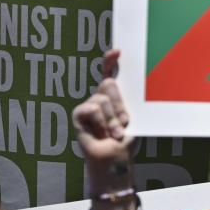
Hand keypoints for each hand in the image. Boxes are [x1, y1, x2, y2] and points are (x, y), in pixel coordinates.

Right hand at [74, 50, 133, 166]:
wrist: (115, 158)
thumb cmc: (126, 141)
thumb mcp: (131, 117)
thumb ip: (123, 100)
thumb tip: (113, 82)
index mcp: (115, 97)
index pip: (110, 73)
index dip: (110, 60)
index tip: (117, 51)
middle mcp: (100, 98)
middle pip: (109, 83)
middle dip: (120, 104)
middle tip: (124, 123)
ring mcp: (88, 105)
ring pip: (102, 99)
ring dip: (113, 119)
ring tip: (114, 133)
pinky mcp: (78, 114)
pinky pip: (92, 109)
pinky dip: (101, 122)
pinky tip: (101, 134)